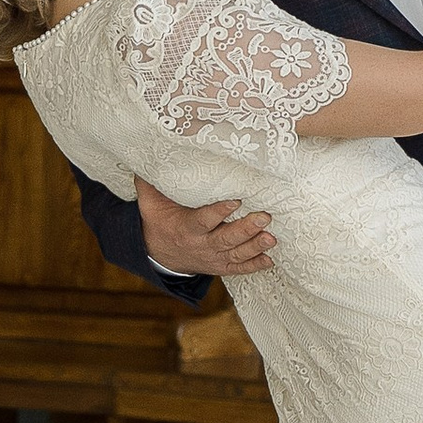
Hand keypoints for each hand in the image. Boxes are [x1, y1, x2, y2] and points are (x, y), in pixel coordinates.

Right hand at [137, 174, 273, 277]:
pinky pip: (239, 268)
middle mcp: (201, 245)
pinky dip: (255, 265)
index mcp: (185, 228)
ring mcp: (213, 257)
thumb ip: (151, 181)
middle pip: (226, 239)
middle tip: (264, 217)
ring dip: (255, 246)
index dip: (219, 212)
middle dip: (246, 229)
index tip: (236, 200)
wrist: (159, 254)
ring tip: (271, 237)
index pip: (203, 220)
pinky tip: (270, 259)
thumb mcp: (150, 203)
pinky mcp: (221, 266)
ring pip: (236, 254)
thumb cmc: (159, 221)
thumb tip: (151, 154)